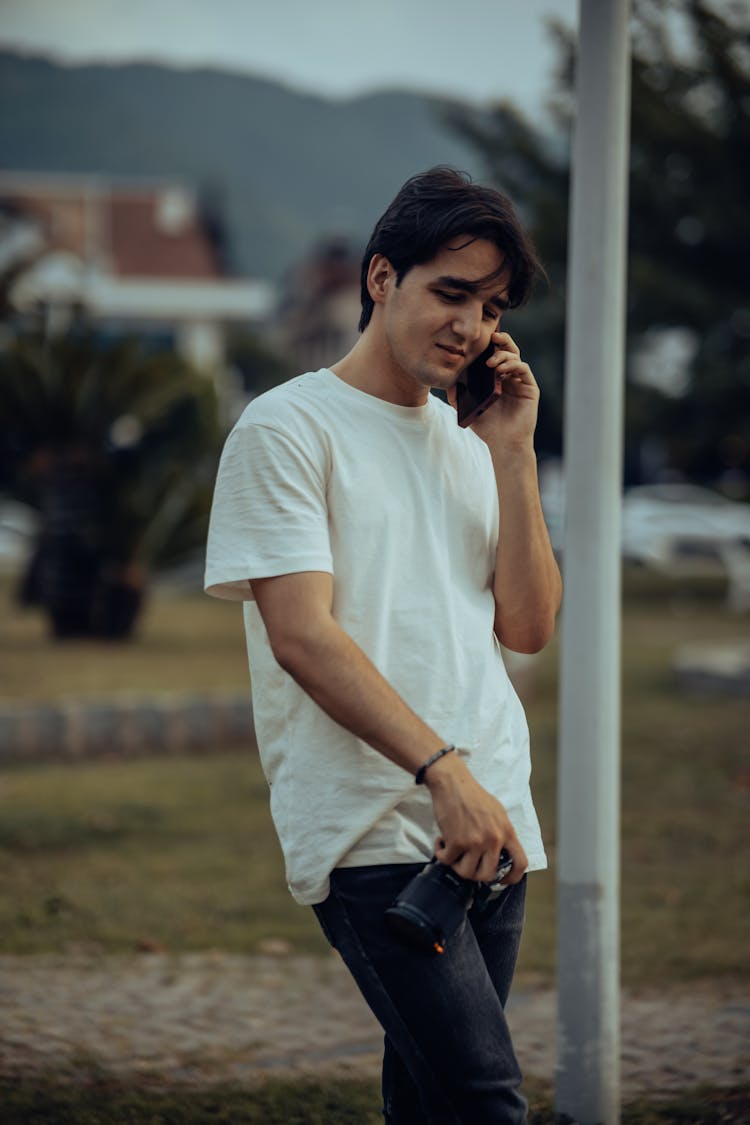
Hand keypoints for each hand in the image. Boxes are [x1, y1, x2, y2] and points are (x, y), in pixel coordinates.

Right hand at [424, 751, 527, 883]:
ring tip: (453, 852)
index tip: (501, 880)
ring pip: (467, 873)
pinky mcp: (456, 841)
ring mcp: (475, 842)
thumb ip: (501, 833)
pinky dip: (441, 854)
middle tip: (468, 864)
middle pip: (488, 875)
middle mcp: (493, 839)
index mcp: (506, 831)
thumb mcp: (497, 812)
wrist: (452, 782)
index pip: (520, 863)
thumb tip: (501, 853)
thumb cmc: (473, 795)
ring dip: (457, 865)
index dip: (512, 878)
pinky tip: (441, 843)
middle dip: (476, 875)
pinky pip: (447, 861)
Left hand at [449, 331, 539, 452]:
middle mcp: (509, 376)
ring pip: (516, 356)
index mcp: (496, 378)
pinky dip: (513, 365)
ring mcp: (520, 381)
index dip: (489, 344)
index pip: (494, 354)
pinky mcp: (530, 387)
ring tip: (491, 363)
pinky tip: (501, 370)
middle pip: (508, 349)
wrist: (503, 442)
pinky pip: (523, 369)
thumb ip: (457, 395)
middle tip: (491, 337)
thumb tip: (448, 381)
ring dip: (503, 355)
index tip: (478, 338)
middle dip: (501, 339)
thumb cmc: (487, 427)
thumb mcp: (467, 408)